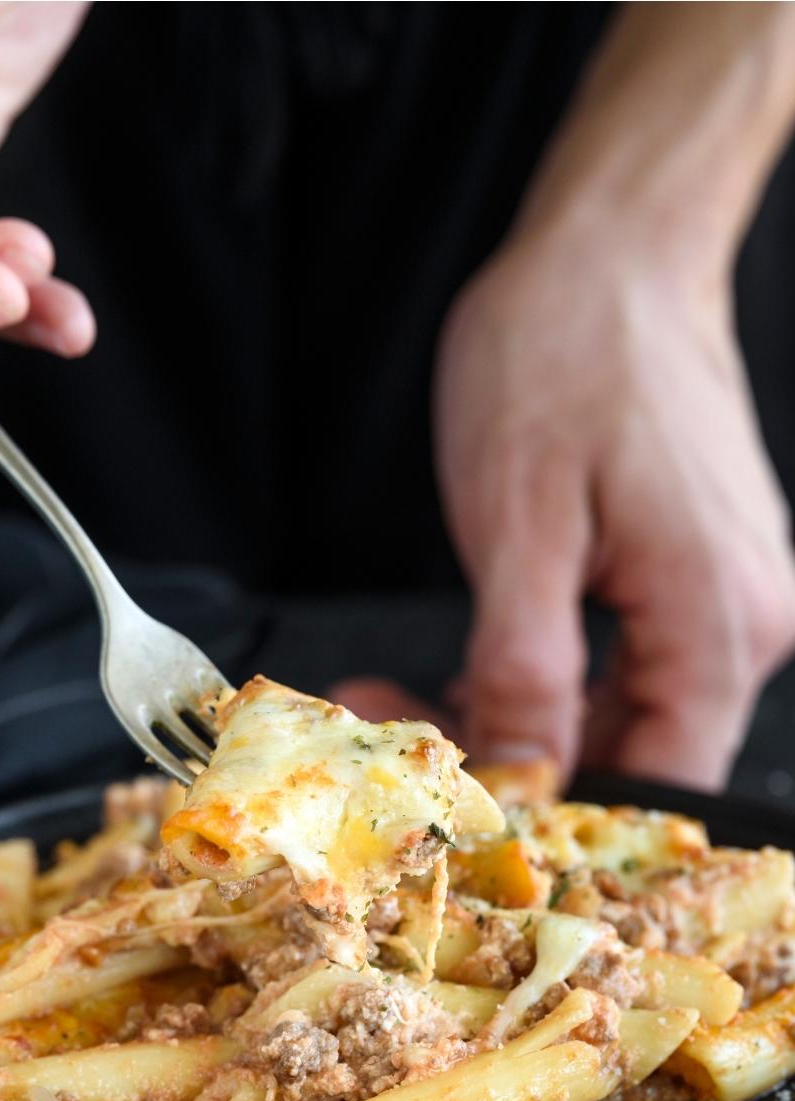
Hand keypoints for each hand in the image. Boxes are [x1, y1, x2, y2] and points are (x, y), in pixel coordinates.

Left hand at [337, 223, 794, 790]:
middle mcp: (742, 621)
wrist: (616, 249)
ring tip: (395, 703)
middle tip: (388, 746)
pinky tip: (459, 672)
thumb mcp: (520, 521)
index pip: (654, 786)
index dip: (551, 820)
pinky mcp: (687, 576)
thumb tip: (520, 777)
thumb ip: (523, 665)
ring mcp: (720, 597)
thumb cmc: (570, 350)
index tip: (453, 816)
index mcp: (717, 618)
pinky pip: (613, 666)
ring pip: (610, 715)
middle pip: (625, 755)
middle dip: (502, 764)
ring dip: (505, 721)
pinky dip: (534, 678)